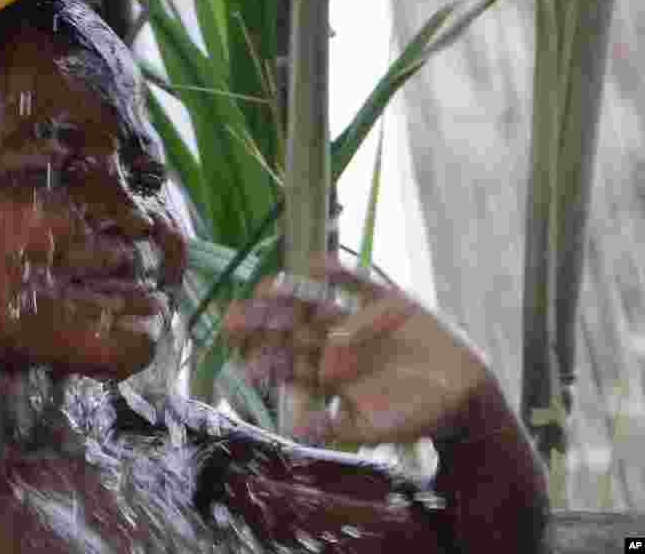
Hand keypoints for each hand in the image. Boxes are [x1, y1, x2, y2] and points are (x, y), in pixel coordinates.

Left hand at [224, 255, 491, 444]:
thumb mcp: (373, 428)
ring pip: (317, 305)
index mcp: (324, 373)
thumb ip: (338, 426)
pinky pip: (358, 283)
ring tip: (268, 288)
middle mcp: (333, 343)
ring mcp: (355, 319)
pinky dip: (340, 273)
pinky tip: (317, 263)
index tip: (239, 358)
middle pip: (290, 330)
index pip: (287, 364)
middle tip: (232, 319)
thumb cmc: (412, 416)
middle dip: (263, 324)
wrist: (461, 395)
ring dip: (293, 296)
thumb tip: (300, 429)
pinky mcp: (384, 299)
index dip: (264, 360)